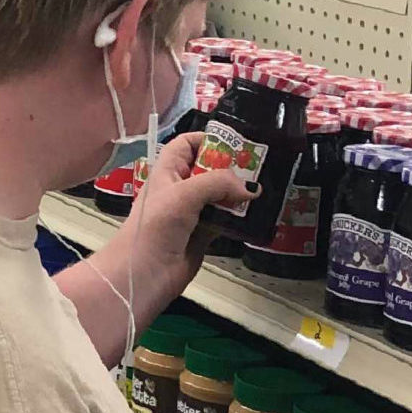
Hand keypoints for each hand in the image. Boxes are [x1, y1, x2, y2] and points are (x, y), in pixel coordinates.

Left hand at [122, 131, 256, 273]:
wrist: (145, 273)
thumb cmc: (155, 227)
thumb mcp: (183, 194)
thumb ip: (217, 183)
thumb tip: (250, 188)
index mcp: (167, 171)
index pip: (187, 144)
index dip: (209, 139)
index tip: (238, 142)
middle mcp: (179, 188)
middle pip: (210, 169)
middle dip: (233, 167)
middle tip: (263, 166)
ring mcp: (192, 212)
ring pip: (221, 195)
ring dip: (240, 192)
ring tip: (266, 187)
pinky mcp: (203, 233)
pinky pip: (226, 218)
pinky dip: (240, 216)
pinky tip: (258, 212)